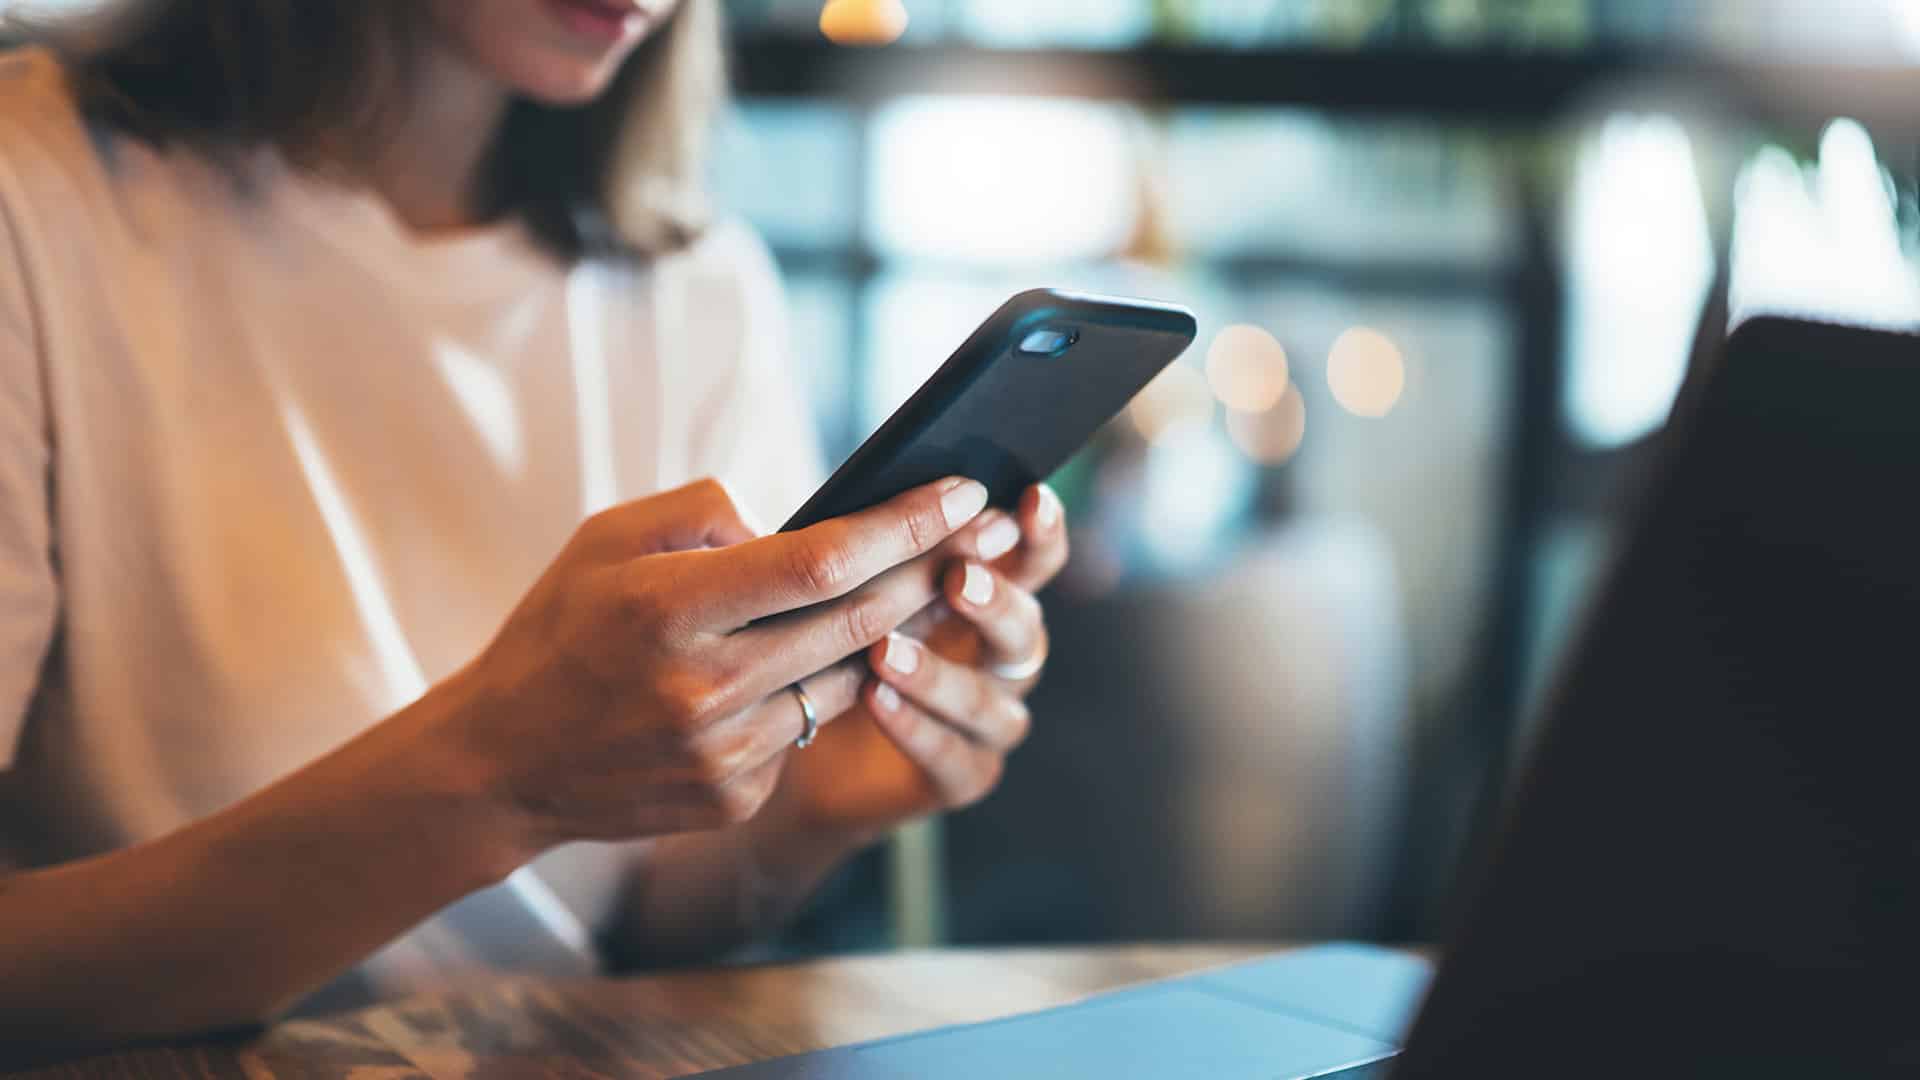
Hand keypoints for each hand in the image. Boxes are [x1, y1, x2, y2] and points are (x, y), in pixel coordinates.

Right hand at [433, 476, 990, 851]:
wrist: (502, 762)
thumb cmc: (558, 630)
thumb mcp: (606, 539)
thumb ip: (706, 513)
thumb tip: (794, 525)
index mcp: (670, 608)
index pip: (822, 560)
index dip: (905, 525)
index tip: (963, 492)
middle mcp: (706, 687)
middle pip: (860, 622)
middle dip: (933, 572)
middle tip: (984, 536)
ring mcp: (726, 752)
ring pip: (847, 679)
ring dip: (895, 632)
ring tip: (928, 584)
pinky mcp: (737, 795)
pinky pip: (806, 729)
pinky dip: (816, 688)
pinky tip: (806, 664)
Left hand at [760, 484, 1067, 843]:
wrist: (792, 739)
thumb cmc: (820, 638)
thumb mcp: (836, 583)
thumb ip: (858, 542)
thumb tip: (848, 499)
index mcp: (985, 598)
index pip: (1033, 559)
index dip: (1040, 532)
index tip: (1027, 498)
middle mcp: (1000, 659)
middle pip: (1025, 628)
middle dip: (994, 600)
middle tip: (953, 578)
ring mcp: (986, 721)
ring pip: (991, 702)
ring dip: (940, 674)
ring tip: (884, 651)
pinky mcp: (960, 775)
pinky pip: (955, 758)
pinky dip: (918, 728)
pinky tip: (876, 700)